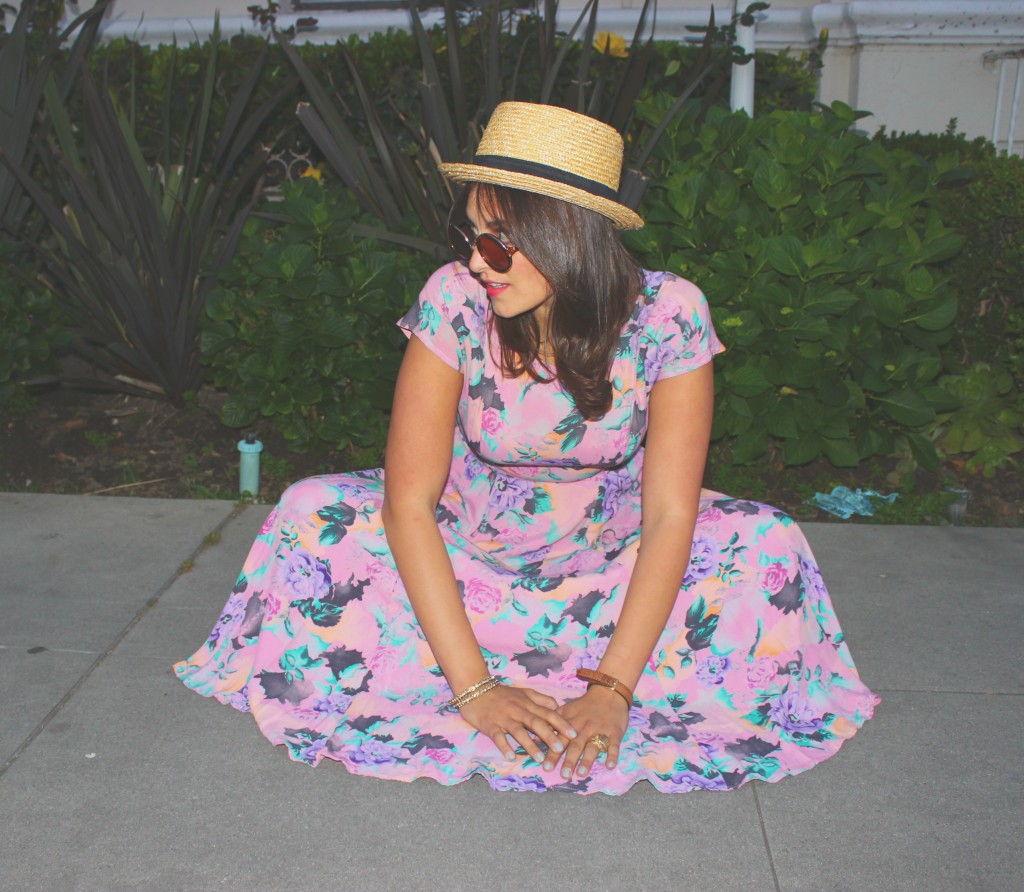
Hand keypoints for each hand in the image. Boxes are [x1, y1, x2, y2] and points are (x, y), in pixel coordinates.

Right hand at [458, 684, 578, 765]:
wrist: (475, 690)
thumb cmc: (501, 694)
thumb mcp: (523, 692)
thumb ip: (541, 699)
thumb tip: (558, 706)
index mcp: (528, 703)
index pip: (548, 713)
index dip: (561, 723)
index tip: (574, 734)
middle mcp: (518, 711)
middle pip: (536, 723)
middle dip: (549, 736)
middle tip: (560, 749)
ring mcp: (504, 718)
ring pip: (519, 732)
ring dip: (530, 745)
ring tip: (540, 758)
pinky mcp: (490, 725)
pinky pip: (498, 736)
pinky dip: (504, 746)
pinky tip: (510, 756)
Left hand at [553, 685, 628, 779]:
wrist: (608, 693)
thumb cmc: (584, 705)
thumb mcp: (566, 710)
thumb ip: (553, 723)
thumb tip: (535, 736)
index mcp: (571, 724)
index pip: (560, 740)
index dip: (553, 754)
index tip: (546, 767)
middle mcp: (584, 728)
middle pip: (575, 746)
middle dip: (569, 760)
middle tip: (564, 775)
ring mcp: (599, 731)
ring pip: (593, 747)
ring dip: (587, 760)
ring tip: (581, 773)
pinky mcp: (614, 732)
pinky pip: (614, 745)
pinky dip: (612, 755)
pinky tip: (610, 766)